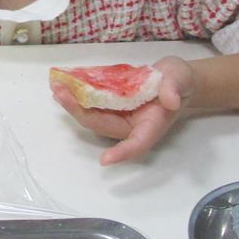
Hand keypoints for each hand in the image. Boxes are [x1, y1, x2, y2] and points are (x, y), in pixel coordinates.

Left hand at [50, 55, 195, 165]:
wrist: (173, 78)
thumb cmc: (179, 81)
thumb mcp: (180, 79)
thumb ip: (175, 89)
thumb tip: (171, 100)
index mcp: (151, 125)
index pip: (137, 144)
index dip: (122, 153)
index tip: (104, 160)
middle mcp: (131, 125)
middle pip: (103, 126)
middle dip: (80, 113)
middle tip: (61, 94)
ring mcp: (119, 115)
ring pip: (93, 116)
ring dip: (74, 105)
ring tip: (57, 88)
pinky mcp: (111, 105)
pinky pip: (92, 104)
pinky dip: (78, 96)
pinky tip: (64, 85)